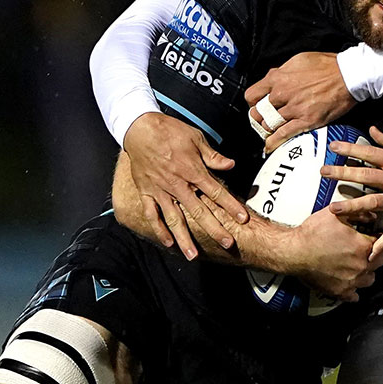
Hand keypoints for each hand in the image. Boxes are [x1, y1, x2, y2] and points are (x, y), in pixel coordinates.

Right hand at [120, 112, 245, 259]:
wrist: (139, 128)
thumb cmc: (170, 131)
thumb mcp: (196, 138)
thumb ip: (213, 156)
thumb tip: (231, 164)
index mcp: (192, 171)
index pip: (216, 192)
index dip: (231, 206)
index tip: (243, 219)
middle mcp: (178, 184)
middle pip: (199, 211)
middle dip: (215, 228)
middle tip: (227, 243)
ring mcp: (161, 190)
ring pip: (175, 219)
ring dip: (184, 238)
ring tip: (193, 255)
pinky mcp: (146, 192)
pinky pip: (152, 214)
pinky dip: (159, 229)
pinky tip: (167, 242)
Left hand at [244, 52, 356, 152]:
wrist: (348, 74)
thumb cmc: (327, 65)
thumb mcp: (298, 60)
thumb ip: (282, 71)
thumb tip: (274, 78)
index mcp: (278, 78)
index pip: (252, 95)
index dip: (253, 103)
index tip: (256, 106)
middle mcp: (282, 94)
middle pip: (258, 113)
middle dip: (259, 118)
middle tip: (263, 120)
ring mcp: (294, 109)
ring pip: (269, 125)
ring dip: (267, 130)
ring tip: (269, 132)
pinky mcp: (306, 121)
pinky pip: (284, 134)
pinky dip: (274, 143)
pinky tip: (269, 147)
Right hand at [283, 208, 382, 301]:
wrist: (293, 251)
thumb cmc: (311, 234)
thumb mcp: (336, 215)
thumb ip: (357, 214)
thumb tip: (370, 216)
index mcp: (362, 247)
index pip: (381, 244)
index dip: (376, 239)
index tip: (371, 238)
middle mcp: (360, 266)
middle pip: (380, 262)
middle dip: (374, 255)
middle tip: (365, 250)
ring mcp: (351, 280)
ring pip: (369, 279)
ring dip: (366, 272)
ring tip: (357, 265)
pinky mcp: (340, 291)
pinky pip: (354, 296)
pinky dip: (354, 290)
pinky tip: (349, 283)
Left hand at [321, 126, 382, 260]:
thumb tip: (372, 129)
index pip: (370, 152)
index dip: (350, 149)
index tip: (332, 148)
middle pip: (365, 175)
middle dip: (342, 173)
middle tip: (323, 172)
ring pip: (373, 202)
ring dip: (352, 206)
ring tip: (333, 208)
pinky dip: (382, 243)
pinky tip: (370, 252)